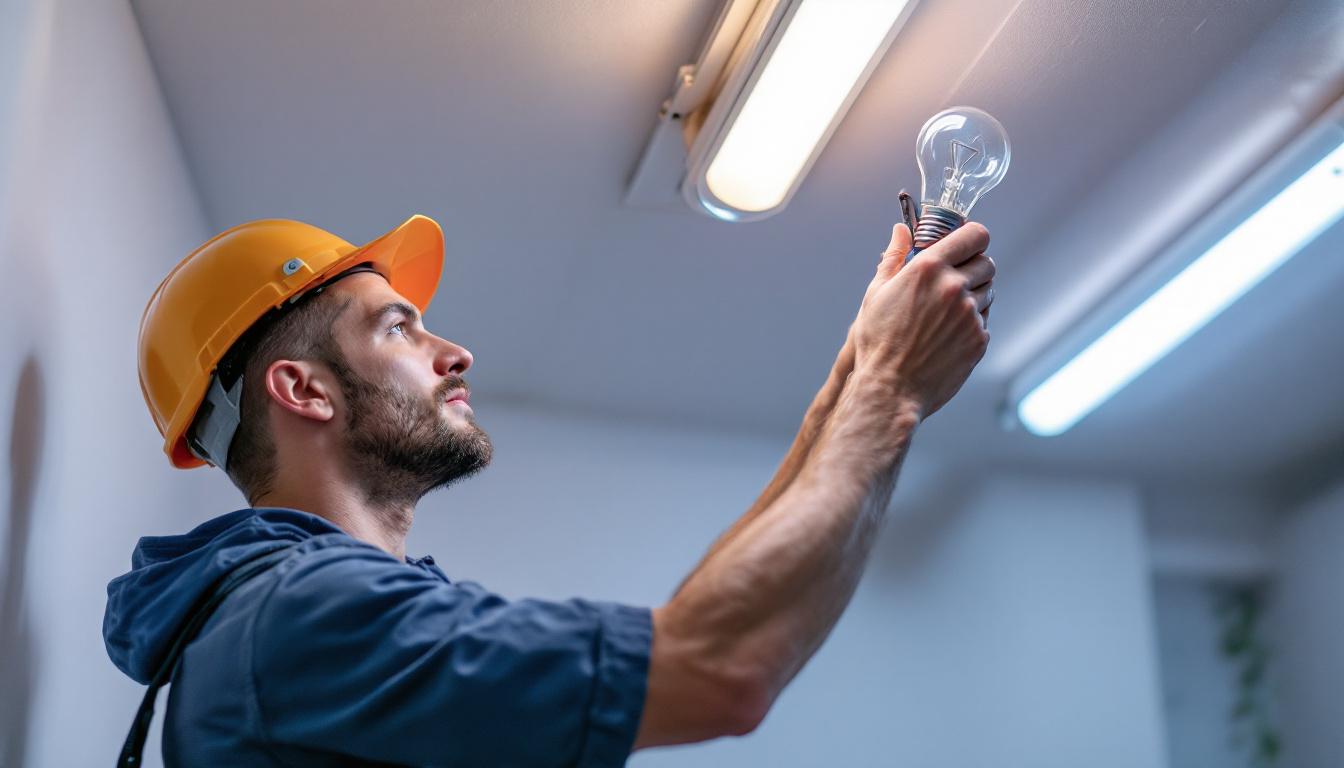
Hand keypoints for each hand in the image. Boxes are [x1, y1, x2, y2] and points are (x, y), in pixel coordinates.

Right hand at [851, 221, 994, 419]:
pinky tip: (946, 335)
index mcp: (928, 269)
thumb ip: (894, 257)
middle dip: (973, 267)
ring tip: (945, 312)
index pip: (975, 235)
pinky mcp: (979, 339)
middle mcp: (954, 287)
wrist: (891, 389)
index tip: (965, 243)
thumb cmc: (877, 342)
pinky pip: (984, 320)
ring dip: (974, 295)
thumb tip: (901, 231)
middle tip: (954, 279)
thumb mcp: (876, 294)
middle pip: (987, 262)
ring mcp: (970, 315)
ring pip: (988, 292)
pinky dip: (971, 323)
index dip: (972, 237)